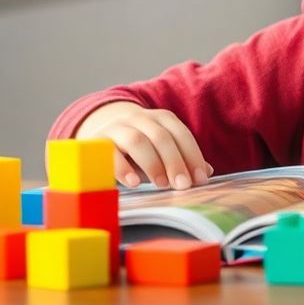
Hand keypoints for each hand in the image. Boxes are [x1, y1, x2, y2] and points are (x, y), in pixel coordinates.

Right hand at [74, 102, 211, 189]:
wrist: (101, 136)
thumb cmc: (139, 150)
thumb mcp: (161, 152)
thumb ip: (181, 160)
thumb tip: (206, 173)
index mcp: (161, 119)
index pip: (180, 133)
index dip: (192, 156)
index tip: (200, 179)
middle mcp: (140, 119)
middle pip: (161, 137)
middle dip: (175, 162)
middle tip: (183, 185)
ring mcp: (118, 128)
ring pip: (137, 140)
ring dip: (152, 164)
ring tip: (161, 185)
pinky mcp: (98, 142)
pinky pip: (110, 152)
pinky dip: (123, 168)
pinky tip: (134, 183)